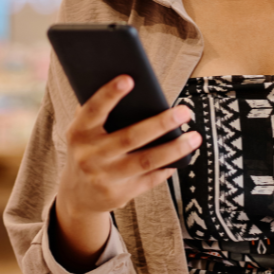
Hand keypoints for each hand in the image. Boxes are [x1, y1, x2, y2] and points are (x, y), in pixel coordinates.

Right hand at [52, 76, 200, 270]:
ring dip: (174, 149)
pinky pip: (150, 179)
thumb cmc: (88, 149)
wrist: (78, 194)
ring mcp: (104, 178)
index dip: (109, 94)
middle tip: (185, 111)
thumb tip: (129, 82)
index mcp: (79, 133)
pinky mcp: (119, 194)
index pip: (93, 110)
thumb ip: (99, 110)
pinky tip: (184, 156)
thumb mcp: (84, 130)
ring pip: (146, 161)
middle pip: (130, 137)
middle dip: (160, 124)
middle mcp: (89, 156)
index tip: (129, 78)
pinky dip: (168, 167)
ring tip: (195, 137)